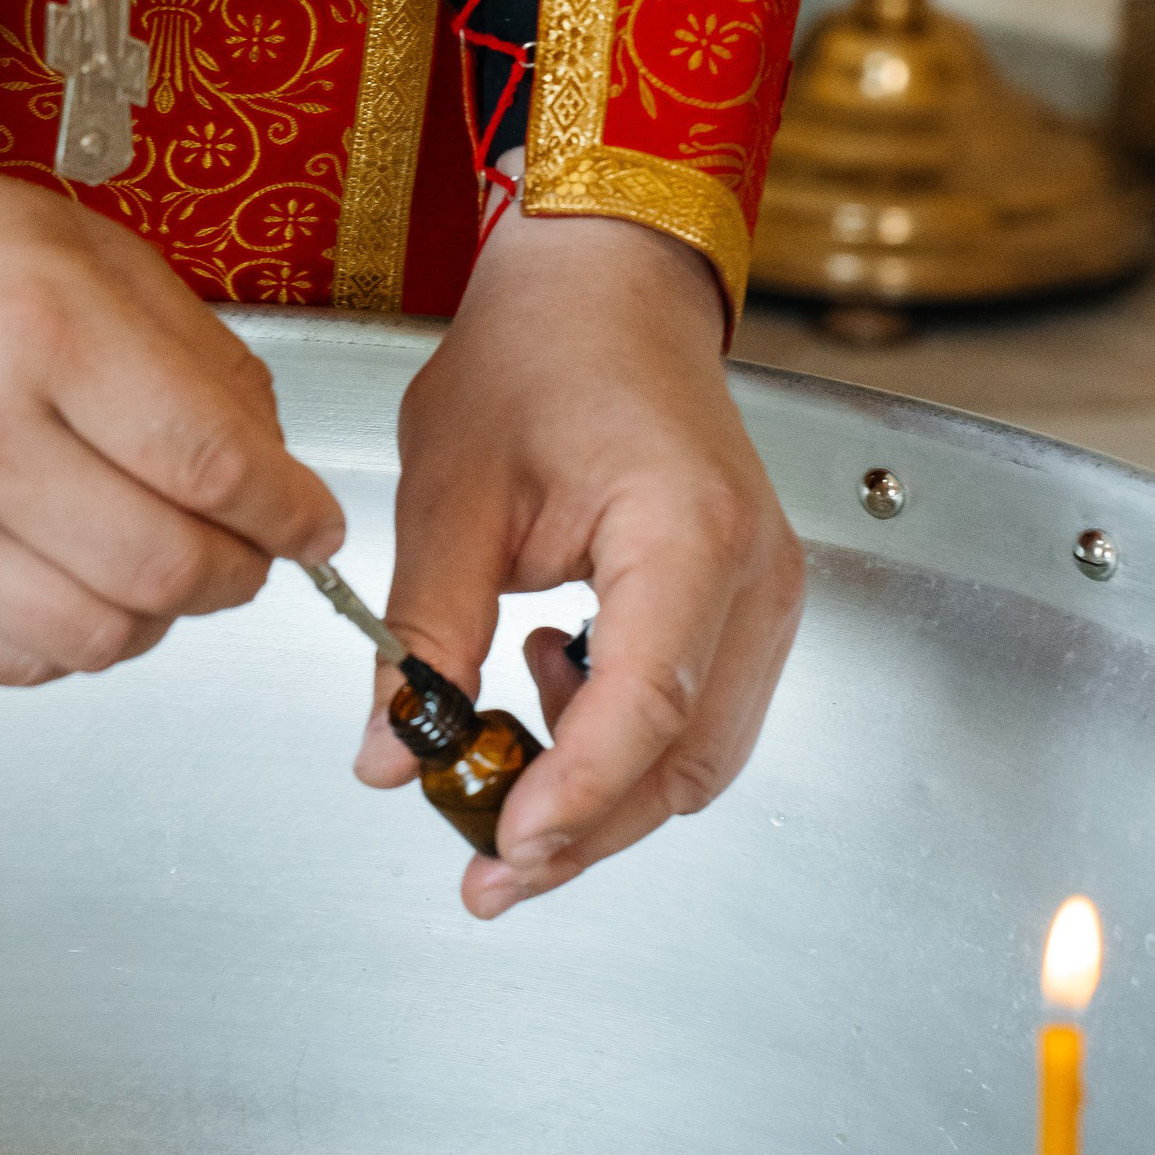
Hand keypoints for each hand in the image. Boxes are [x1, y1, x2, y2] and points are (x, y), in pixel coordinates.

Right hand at [0, 142, 343, 682]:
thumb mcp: (78, 249)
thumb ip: (193, 354)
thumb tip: (271, 467)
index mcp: (40, 329)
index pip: (215, 467)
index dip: (290, 512)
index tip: (310, 522)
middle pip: (168, 570)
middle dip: (239, 574)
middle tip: (245, 550)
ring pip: (99, 640)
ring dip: (158, 618)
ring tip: (155, 567)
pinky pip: (12, 665)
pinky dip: (69, 643)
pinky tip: (70, 583)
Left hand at [356, 207, 803, 916]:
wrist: (607, 287)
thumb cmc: (541, 353)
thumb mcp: (449, 492)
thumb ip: (423, 632)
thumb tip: (390, 754)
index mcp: (686, 532)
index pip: (644, 710)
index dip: (573, 795)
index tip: (501, 844)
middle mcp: (753, 571)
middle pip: (686, 760)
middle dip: (585, 828)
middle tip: (486, 867)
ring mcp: (764, 592)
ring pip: (701, 754)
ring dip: (604, 793)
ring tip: (498, 762)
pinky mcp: (746, 602)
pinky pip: (700, 713)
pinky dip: (624, 741)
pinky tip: (544, 687)